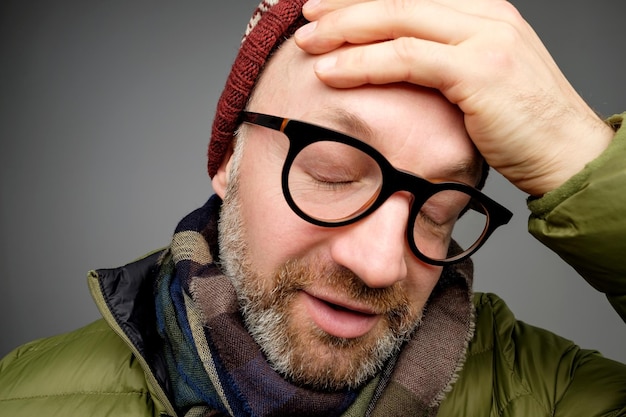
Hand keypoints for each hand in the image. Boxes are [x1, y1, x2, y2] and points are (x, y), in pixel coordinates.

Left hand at [294, 0, 614, 194]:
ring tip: (307, 44)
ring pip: (397, 19)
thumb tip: (397, 63)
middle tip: (306, 18)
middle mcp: (485, 14)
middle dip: (345, 7)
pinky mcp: (480, 69)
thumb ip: (444, 62)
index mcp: (484, 12)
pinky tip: (332, 71)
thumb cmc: (520, 126)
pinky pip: (407, 58)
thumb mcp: (480, 81)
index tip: (327, 9)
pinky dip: (363, 63)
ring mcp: (486, 37)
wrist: (566, 153)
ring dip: (345, 31)